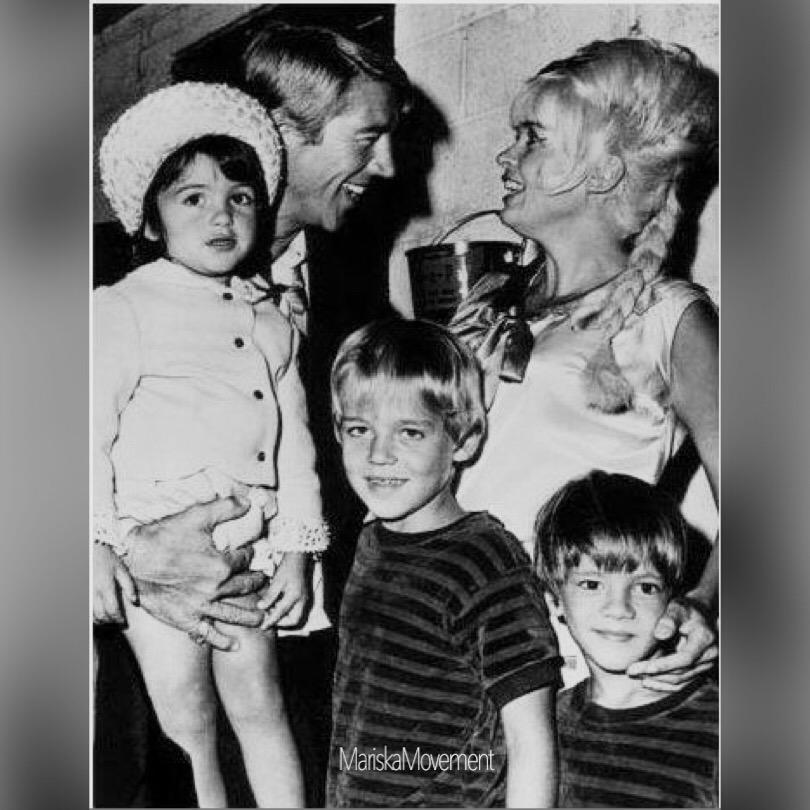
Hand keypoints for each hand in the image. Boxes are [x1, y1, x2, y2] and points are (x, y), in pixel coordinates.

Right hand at [93, 542, 136, 623]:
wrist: (90, 550)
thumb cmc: (108, 559)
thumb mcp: (122, 569)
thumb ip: (129, 586)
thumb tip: (135, 602)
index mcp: (106, 586)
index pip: (113, 610)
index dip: (119, 619)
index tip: (124, 623)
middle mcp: (94, 592)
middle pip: (102, 615)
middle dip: (110, 622)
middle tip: (117, 623)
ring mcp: (86, 593)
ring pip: (91, 615)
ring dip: (100, 621)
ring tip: (109, 620)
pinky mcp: (81, 593)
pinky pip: (85, 610)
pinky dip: (91, 615)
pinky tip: (98, 615)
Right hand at [125, 497, 267, 649]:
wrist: (132, 562)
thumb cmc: (163, 538)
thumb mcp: (195, 517)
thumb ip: (225, 508)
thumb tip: (249, 502)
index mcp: (220, 564)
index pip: (245, 559)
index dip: (250, 554)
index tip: (253, 553)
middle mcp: (215, 588)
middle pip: (244, 587)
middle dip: (257, 584)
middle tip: (265, 584)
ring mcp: (200, 607)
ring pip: (233, 613)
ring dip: (250, 617)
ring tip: (263, 618)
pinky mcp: (186, 619)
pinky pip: (207, 633)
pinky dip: (221, 641)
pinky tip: (234, 645)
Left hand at [258, 552, 310, 629]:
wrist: (299, 557)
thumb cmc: (288, 567)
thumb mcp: (277, 581)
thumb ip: (270, 595)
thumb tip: (261, 607)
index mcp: (295, 596)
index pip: (281, 613)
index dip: (271, 620)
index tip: (263, 626)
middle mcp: (302, 600)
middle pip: (294, 619)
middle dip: (282, 622)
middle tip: (269, 619)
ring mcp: (304, 598)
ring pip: (296, 615)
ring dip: (285, 617)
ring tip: (272, 612)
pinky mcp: (303, 596)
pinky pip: (297, 609)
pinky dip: (288, 611)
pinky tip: (278, 605)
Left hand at [627, 595, 717, 690]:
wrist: (698, 614)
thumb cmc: (685, 609)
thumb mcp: (677, 608)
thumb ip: (669, 619)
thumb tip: (660, 634)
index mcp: (704, 639)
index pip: (684, 659)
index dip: (663, 665)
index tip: (642, 668)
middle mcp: (709, 655)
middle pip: (681, 672)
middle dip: (655, 674)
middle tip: (631, 671)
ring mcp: (705, 665)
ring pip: (680, 680)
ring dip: (657, 681)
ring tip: (636, 675)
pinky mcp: (699, 670)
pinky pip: (682, 683)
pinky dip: (664, 685)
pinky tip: (647, 681)